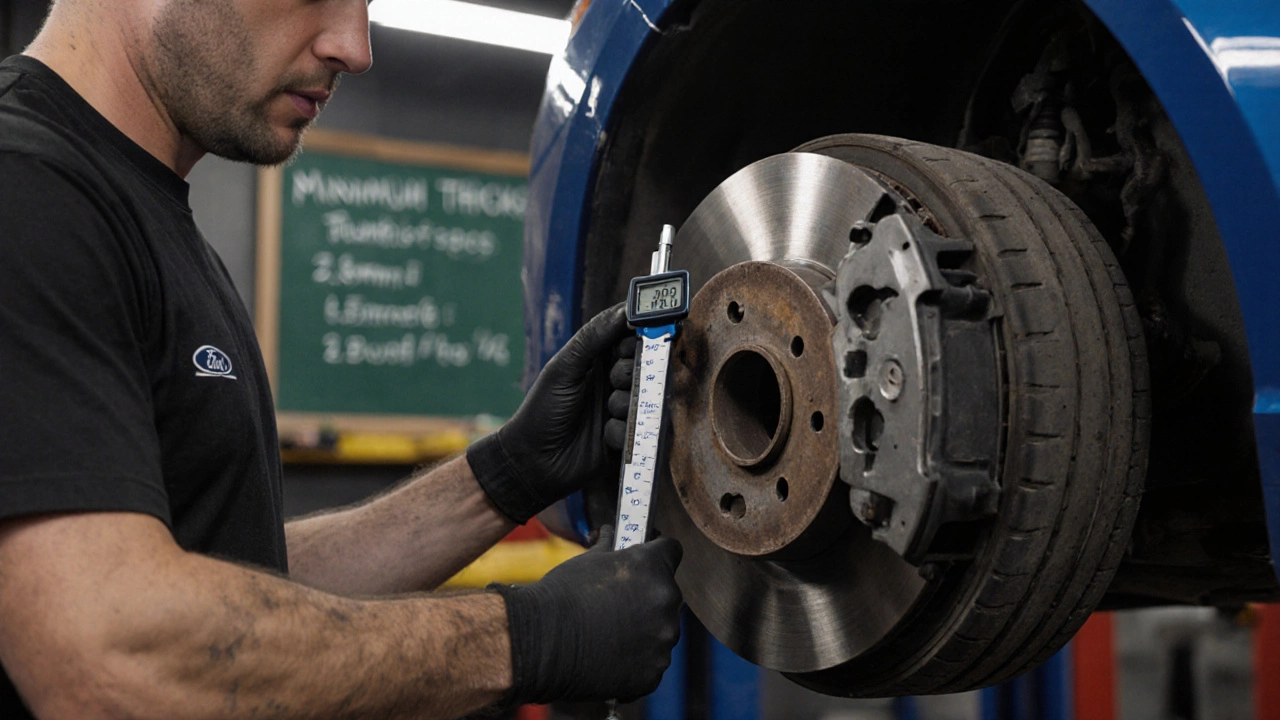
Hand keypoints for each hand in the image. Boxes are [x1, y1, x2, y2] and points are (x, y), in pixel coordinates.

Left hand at [467, 304, 631, 522]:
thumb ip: (592, 338)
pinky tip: (602, 437)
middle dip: (630, 374)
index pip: (631, 338)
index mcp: (597, 359)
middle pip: (644, 367)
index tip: (646, 335)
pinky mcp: (627, 438)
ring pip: (645, 398)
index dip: (640, 336)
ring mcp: (621, 410)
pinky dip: (622, 432)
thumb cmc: (543, 410)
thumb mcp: (564, 369)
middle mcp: (613, 381)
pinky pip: (641, 429)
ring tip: (604, 413)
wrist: (534, 463)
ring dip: (625, 405)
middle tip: (611, 382)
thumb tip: (624, 310)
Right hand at [490, 527, 683, 704]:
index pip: (672, 551)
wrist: (541, 642)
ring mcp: (662, 639)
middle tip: (618, 605)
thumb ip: (610, 548)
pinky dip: (636, 662)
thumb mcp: (588, 560)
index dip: (657, 555)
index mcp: (652, 566)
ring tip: (610, 636)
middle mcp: (666, 600)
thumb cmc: (562, 595)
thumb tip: (610, 535)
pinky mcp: (653, 672)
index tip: (645, 563)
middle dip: (648, 598)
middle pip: (667, 595)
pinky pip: (652, 663)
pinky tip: (610, 659)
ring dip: (645, 632)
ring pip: (662, 631)